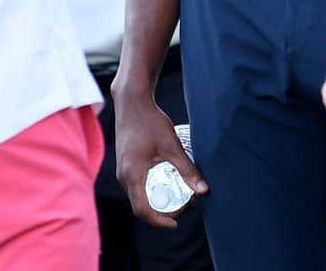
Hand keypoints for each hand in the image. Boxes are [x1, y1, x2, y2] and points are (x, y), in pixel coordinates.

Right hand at [114, 89, 208, 228]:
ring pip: (137, 196)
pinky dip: (149, 191)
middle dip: (160, 211)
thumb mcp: (171, 145)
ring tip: (176, 195)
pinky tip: (165, 182)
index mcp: (132, 175)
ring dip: (155, 201)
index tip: (176, 223)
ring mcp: (122, 171)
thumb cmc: (150, 121)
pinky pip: (135, 186)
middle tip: (182, 207)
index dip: (159, 221)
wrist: (132, 102)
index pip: (142, 210)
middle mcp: (123, 177)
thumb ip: (186, 168)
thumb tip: (203, 189)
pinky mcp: (124, 164)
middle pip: (139, 206)